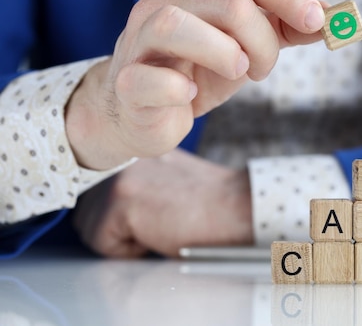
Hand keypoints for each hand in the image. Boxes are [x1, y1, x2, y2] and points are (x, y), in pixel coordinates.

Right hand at [65, 0, 325, 169]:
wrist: (146, 111)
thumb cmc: (198, 69)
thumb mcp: (246, 42)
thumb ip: (284, 27)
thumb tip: (331, 18)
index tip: (318, 20)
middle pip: (230, 2)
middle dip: (263, 41)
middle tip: (262, 68)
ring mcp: (137, 38)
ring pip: (181, 26)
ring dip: (227, 56)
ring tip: (236, 73)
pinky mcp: (128, 82)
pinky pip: (153, 80)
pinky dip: (182, 89)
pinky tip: (191, 95)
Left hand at [72, 148, 252, 257]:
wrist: (235, 207)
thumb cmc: (211, 203)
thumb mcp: (168, 181)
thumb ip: (138, 183)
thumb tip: (113, 208)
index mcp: (135, 151)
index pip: (98, 194)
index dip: (118, 217)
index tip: (149, 217)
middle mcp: (122, 157)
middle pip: (86, 211)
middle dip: (115, 230)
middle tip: (157, 223)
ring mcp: (119, 176)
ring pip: (89, 229)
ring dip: (122, 240)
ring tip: (159, 226)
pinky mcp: (120, 199)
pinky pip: (102, 243)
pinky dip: (130, 251)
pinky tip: (160, 232)